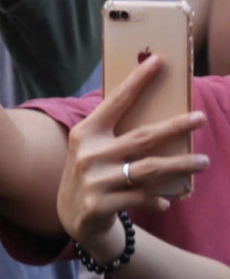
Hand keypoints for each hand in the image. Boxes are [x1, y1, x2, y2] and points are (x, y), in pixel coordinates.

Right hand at [58, 54, 209, 250]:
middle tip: (200, 118)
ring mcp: (94, 180)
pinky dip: (157, 199)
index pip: (115, 103)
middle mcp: (89, 154)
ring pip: (150, 169)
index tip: (159, 61)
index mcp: (86, 134)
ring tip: (204, 162)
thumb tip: (158, 117)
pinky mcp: (100, 204)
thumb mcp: (93, 150)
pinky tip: (166, 201)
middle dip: (175, 127)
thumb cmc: (92, 175)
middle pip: (143, 137)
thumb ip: (115, 135)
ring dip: (182, 165)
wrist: (72, 217)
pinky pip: (141, 198)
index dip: (137, 82)